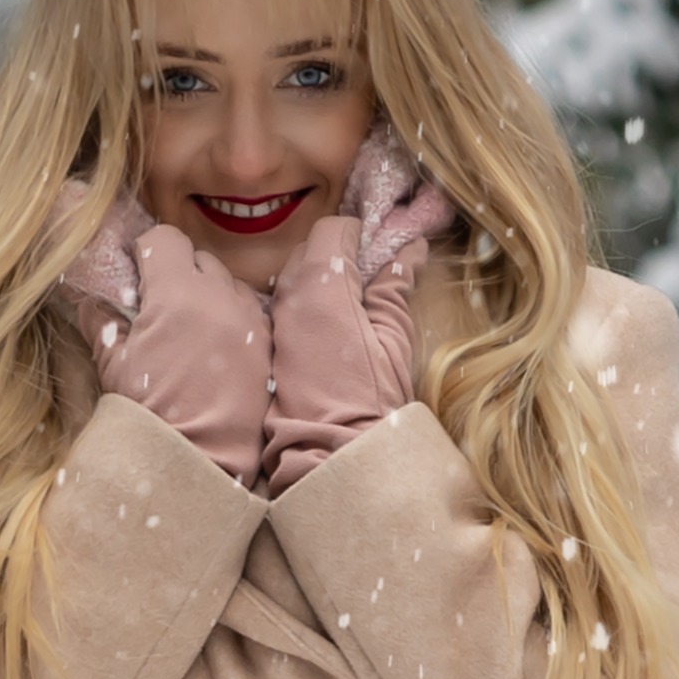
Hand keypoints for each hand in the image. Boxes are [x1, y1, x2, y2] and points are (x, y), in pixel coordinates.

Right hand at [65, 224, 273, 486]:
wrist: (201, 461)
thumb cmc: (150, 412)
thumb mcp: (114, 366)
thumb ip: (101, 324)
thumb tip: (87, 302)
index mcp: (176, 293)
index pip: (165, 239)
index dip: (147, 251)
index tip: (136, 272)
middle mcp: (219, 296)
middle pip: (198, 257)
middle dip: (177, 271)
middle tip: (158, 304)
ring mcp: (249, 319)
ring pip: (227, 283)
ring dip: (207, 292)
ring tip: (190, 328)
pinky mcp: (267, 345)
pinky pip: (249, 312)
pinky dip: (231, 318)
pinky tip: (215, 348)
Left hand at [261, 213, 429, 494]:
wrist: (331, 450)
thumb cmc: (371, 393)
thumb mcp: (394, 333)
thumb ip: (395, 284)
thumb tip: (408, 249)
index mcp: (321, 280)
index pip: (333, 229)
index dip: (360, 234)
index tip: (381, 249)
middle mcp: (288, 292)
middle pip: (310, 248)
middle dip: (340, 253)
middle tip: (372, 274)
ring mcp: (274, 318)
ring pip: (294, 275)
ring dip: (322, 277)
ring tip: (355, 303)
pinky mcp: (269, 344)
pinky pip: (286, 305)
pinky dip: (307, 302)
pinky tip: (332, 327)